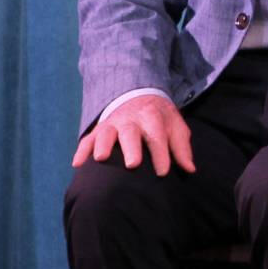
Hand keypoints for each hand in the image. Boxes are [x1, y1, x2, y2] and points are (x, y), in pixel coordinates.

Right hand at [72, 94, 194, 176]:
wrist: (139, 96)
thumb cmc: (160, 120)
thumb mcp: (175, 126)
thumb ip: (181, 147)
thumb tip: (190, 169)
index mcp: (152, 116)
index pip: (158, 135)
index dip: (161, 153)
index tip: (163, 172)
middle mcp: (131, 119)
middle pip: (130, 132)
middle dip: (131, 148)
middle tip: (133, 165)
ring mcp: (112, 123)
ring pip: (106, 132)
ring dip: (102, 145)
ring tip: (101, 159)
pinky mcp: (98, 129)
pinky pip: (87, 139)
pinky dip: (82, 150)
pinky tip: (77, 164)